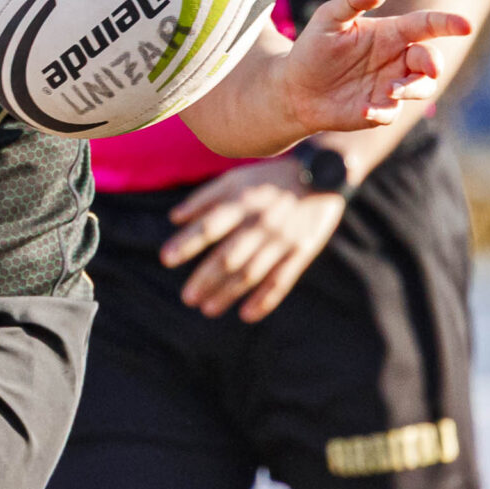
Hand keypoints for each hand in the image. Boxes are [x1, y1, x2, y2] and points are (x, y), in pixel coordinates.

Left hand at [163, 158, 346, 320]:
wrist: (323, 174)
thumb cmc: (270, 178)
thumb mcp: (237, 178)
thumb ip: (204, 197)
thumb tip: (174, 218)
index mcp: (243, 201)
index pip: (210, 225)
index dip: (187, 242)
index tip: (166, 258)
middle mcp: (261, 222)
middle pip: (228, 257)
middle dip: (205, 279)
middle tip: (187, 298)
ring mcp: (282, 239)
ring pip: (251, 273)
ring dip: (228, 293)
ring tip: (207, 309)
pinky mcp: (301, 252)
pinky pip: (281, 280)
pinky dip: (264, 300)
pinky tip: (246, 315)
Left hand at [276, 0, 470, 134]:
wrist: (295, 88)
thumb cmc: (313, 48)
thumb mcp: (328, 19)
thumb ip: (351, 1)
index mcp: (391, 33)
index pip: (427, 24)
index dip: (448, 23)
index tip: (466, 25)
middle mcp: (397, 59)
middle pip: (431, 60)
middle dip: (433, 64)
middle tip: (427, 68)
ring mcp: (390, 85)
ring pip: (422, 88)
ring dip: (413, 88)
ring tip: (390, 91)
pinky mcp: (379, 109)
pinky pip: (391, 113)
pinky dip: (382, 111)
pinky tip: (363, 109)